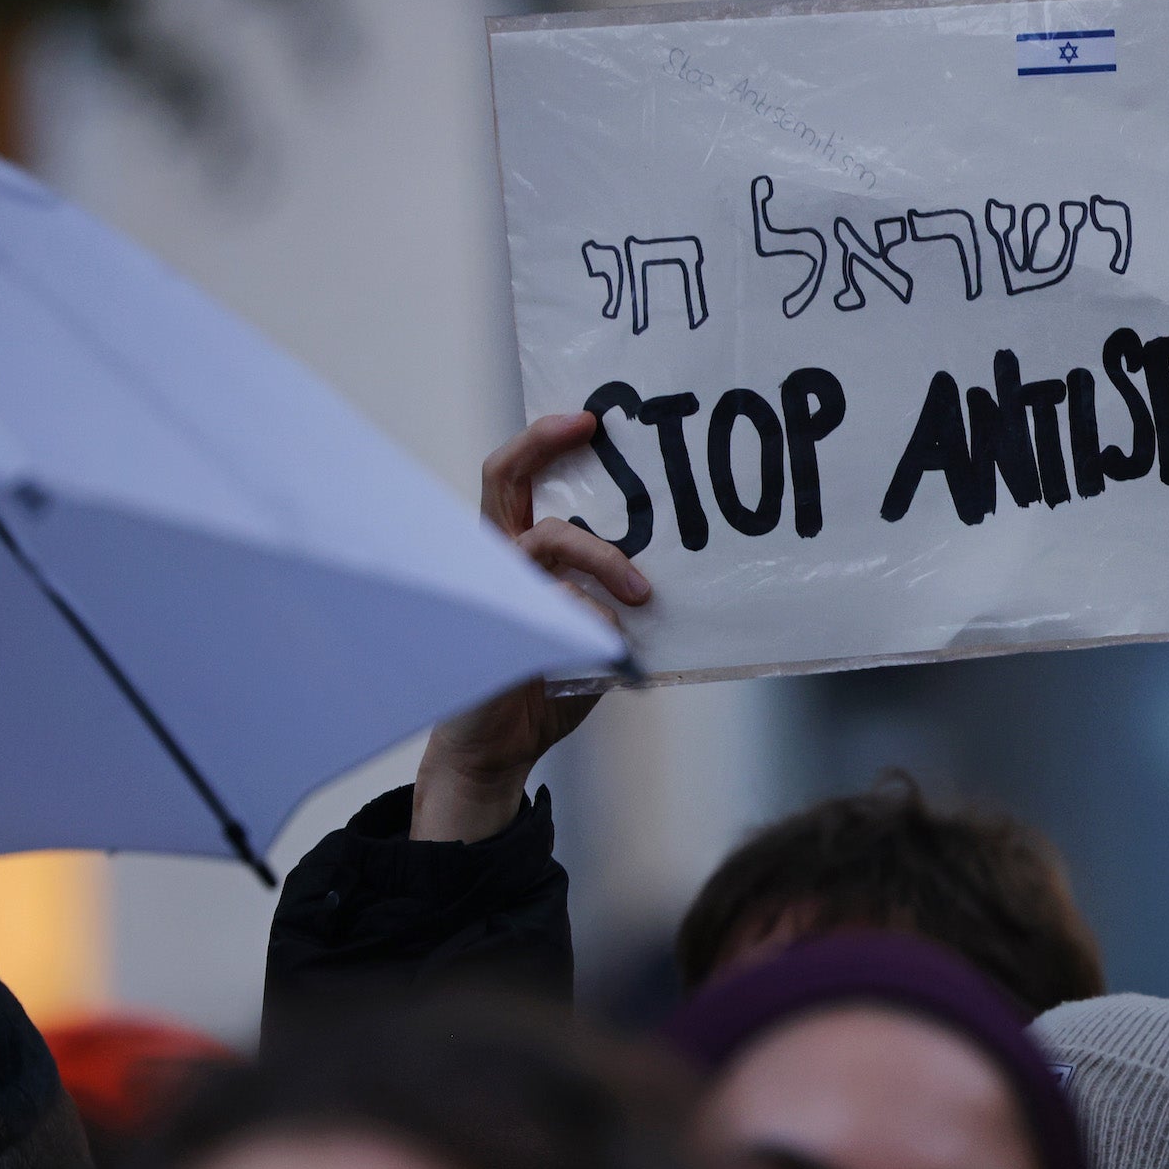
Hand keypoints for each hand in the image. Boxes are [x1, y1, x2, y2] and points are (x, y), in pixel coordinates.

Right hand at [414, 412, 655, 842]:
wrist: (499, 751)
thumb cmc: (543, 683)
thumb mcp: (588, 630)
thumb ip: (612, 596)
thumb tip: (675, 570)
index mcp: (514, 551)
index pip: (518, 479)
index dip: (543, 441)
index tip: (588, 418)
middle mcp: (495, 560)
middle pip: (504, 480)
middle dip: (544, 444)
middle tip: (591, 429)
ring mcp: (492, 593)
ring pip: (544, 540)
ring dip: (601, 556)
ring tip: (641, 591)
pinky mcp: (497, 634)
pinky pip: (550, 609)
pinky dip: (592, 622)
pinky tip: (616, 644)